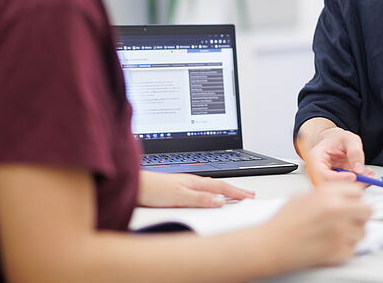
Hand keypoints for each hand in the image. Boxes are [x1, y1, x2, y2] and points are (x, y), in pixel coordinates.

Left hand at [137, 171, 254, 207]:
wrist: (133, 185)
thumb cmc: (152, 189)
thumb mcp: (179, 196)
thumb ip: (200, 199)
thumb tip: (220, 201)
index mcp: (195, 182)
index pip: (221, 187)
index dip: (236, 192)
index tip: (249, 196)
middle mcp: (192, 181)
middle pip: (219, 185)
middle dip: (235, 189)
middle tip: (249, 194)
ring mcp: (185, 183)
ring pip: (211, 186)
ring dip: (225, 189)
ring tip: (235, 193)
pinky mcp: (179, 188)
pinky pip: (202, 188)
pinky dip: (212, 190)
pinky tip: (210, 193)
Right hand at [261, 183, 370, 268]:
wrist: (272, 245)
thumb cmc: (283, 223)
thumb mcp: (303, 196)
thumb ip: (326, 194)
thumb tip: (342, 194)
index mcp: (328, 195)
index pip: (358, 191)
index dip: (354, 198)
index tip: (352, 203)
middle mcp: (337, 211)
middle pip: (367, 210)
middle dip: (360, 215)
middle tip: (350, 219)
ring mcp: (340, 232)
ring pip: (362, 232)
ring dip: (353, 234)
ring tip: (335, 234)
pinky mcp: (338, 251)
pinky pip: (353, 249)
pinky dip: (344, 249)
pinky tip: (330, 245)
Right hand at [307, 127, 374, 182]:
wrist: (337, 141)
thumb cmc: (338, 139)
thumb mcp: (349, 139)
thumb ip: (354, 151)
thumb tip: (358, 168)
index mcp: (316, 158)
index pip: (322, 174)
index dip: (338, 178)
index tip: (353, 176)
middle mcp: (319, 172)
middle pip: (331, 185)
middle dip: (351, 184)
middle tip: (366, 177)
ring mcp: (327, 179)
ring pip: (339, 189)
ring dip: (356, 185)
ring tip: (368, 174)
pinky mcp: (336, 184)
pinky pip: (346, 188)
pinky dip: (358, 184)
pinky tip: (366, 176)